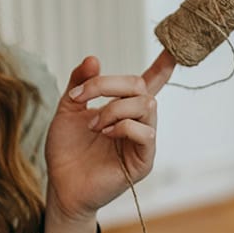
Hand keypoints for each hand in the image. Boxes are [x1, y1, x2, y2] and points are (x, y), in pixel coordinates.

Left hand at [43, 51, 175, 232]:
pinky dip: (124, 126)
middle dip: (109, 84)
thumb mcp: (68, 109)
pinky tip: (105, 134)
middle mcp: (137, 121)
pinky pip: (146, 132)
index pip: (148, 83)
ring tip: (93, 124)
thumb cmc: (66, 150)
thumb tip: (93, 59)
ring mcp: (142, 141)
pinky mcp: (143, 160)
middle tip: (82, 97)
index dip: (162, 67)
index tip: (173, 48)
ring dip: (114, 108)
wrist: (60, 184)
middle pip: (141, 86)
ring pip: (146, 105)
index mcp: (123, 108)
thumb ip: (80, 83)